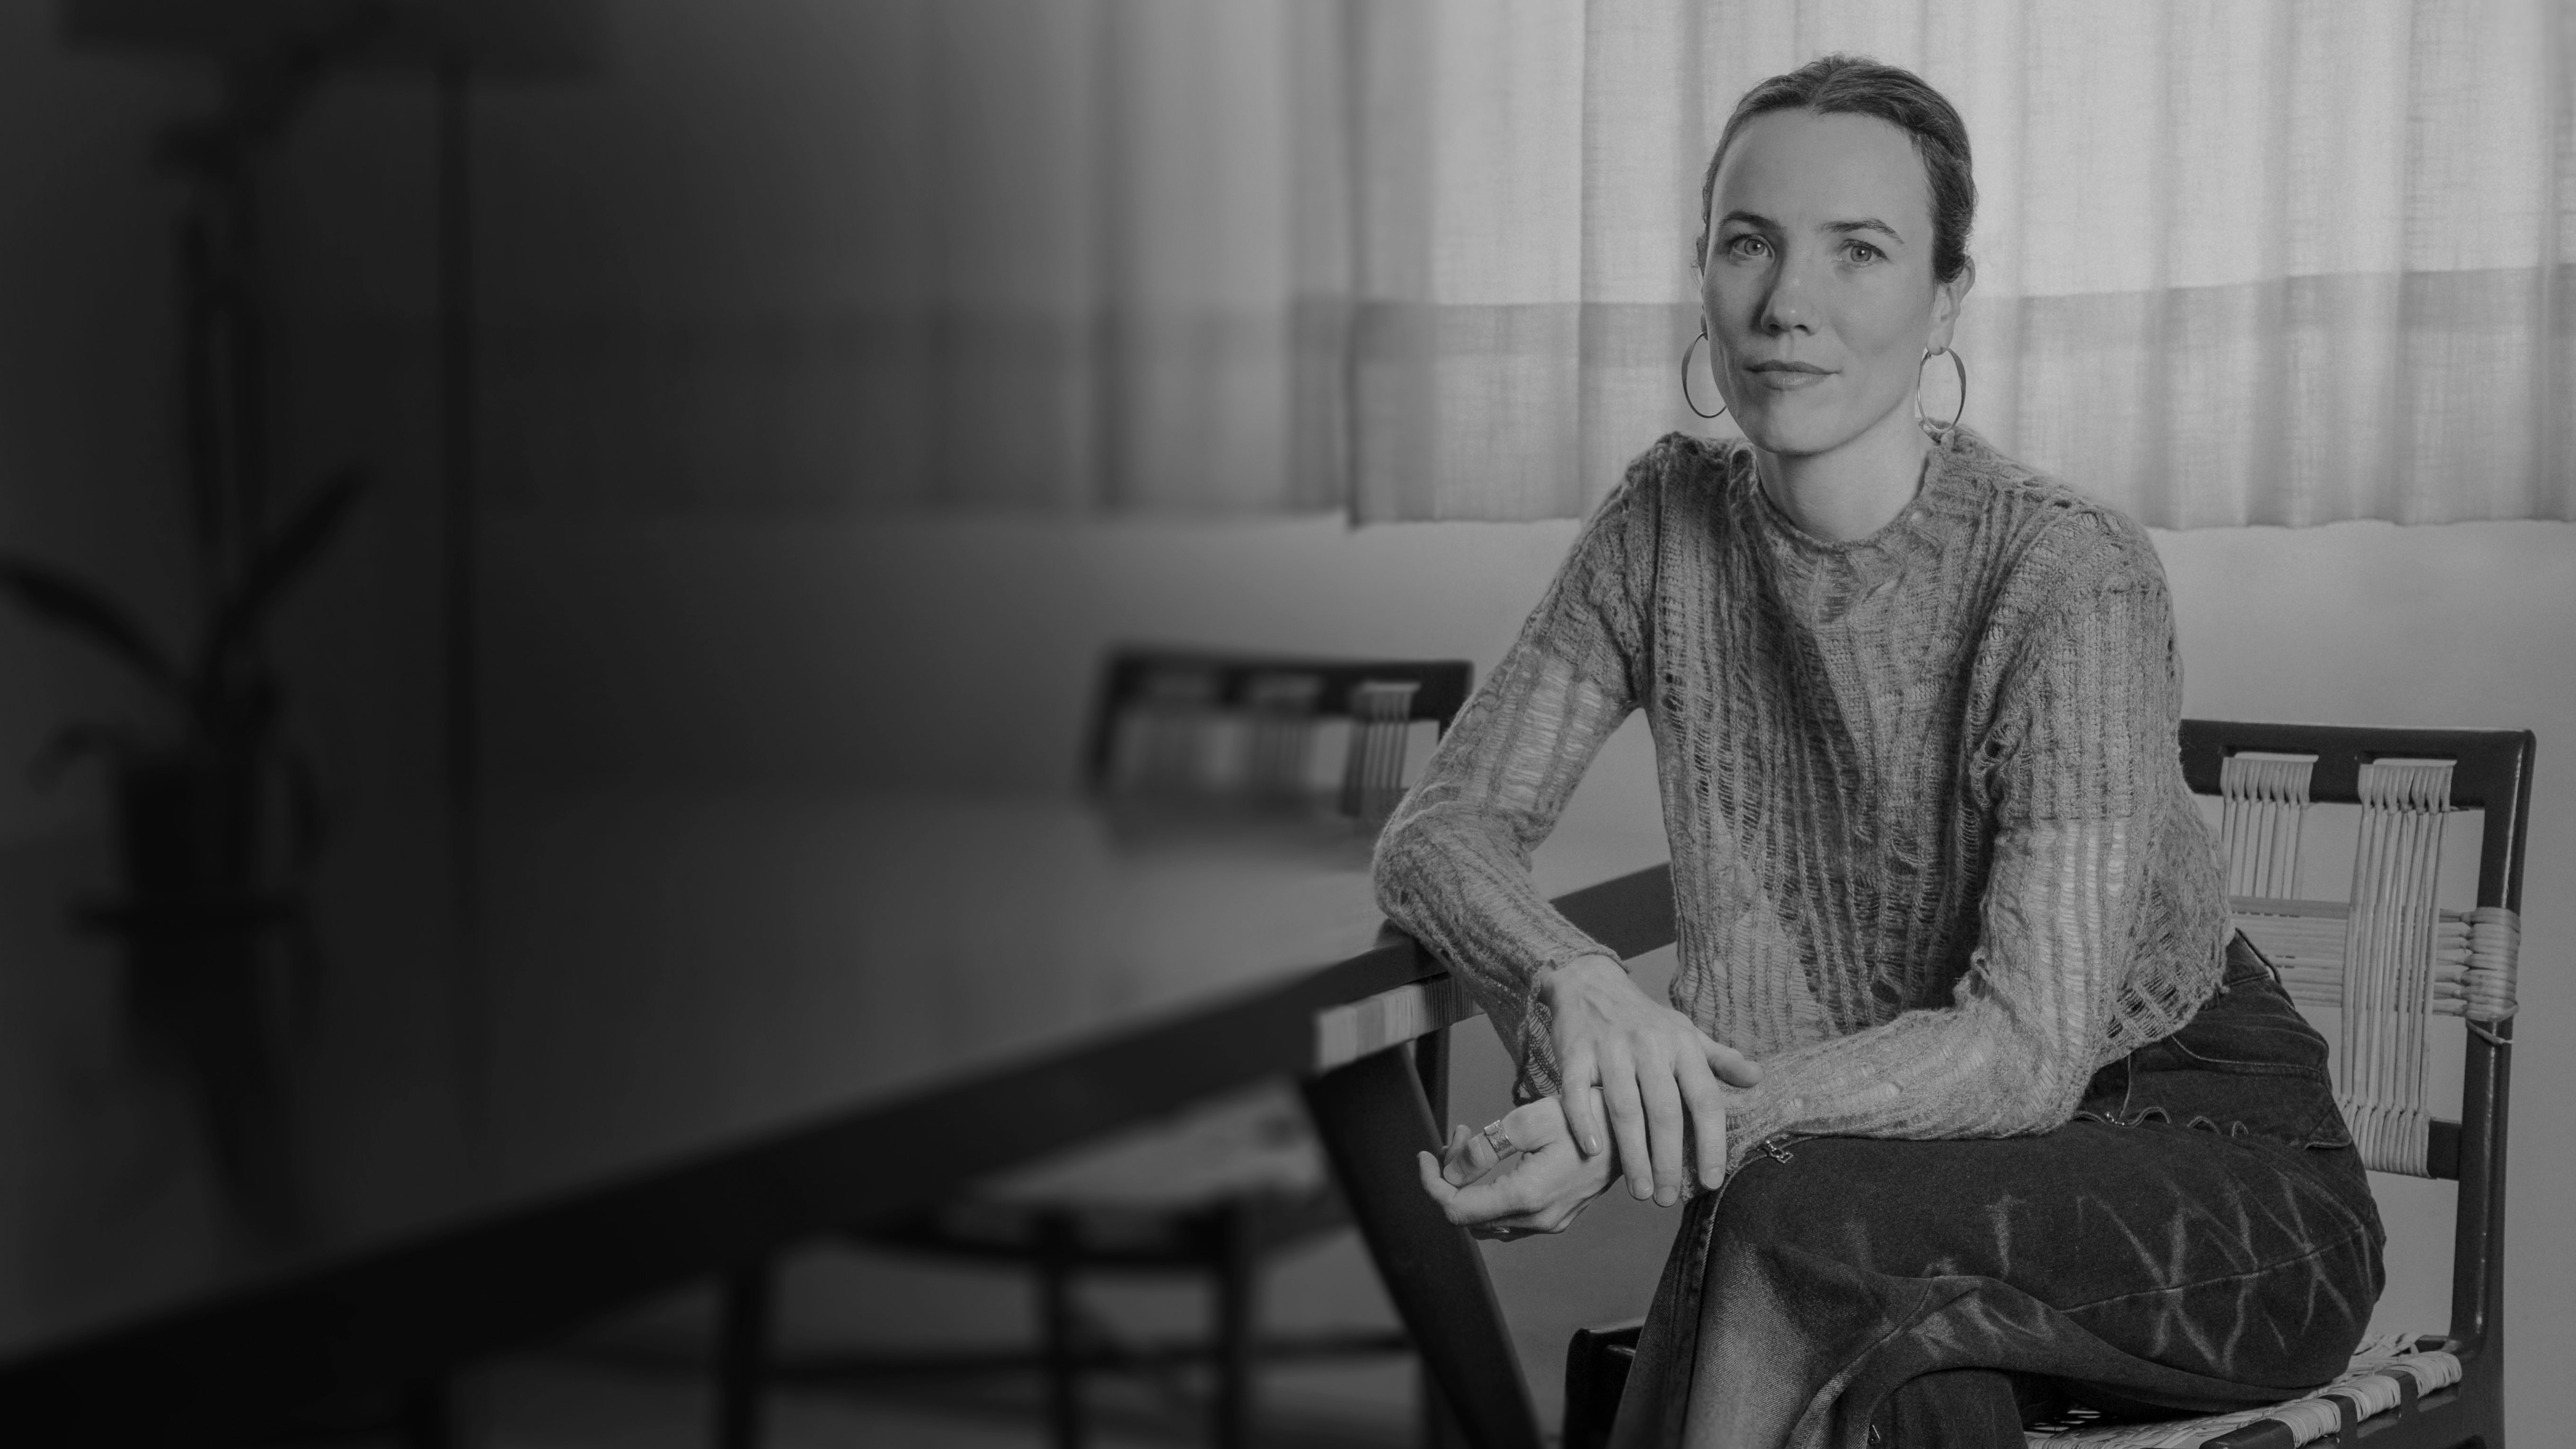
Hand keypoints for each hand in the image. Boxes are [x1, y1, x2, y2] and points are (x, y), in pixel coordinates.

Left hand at [1415, 1092, 1616, 1238]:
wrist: (1631, 1129)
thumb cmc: (1584, 1118)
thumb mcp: (1526, 1121)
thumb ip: (1483, 1151)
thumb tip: (1451, 1175)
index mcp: (1526, 1198)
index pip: (1456, 1210)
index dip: (1431, 1185)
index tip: (1423, 1158)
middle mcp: (1537, 1220)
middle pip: (1468, 1216)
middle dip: (1451, 1178)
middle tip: (1458, 1137)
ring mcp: (1549, 1223)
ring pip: (1487, 1219)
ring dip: (1470, 1185)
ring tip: (1473, 1142)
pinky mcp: (1557, 1217)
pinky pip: (1509, 1216)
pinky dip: (1491, 1191)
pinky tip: (1497, 1161)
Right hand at [1544, 953, 1759, 1204]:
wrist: (1590, 983)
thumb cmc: (1644, 1018)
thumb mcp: (1686, 1032)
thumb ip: (1720, 1058)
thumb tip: (1758, 1078)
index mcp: (1683, 1045)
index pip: (1704, 1100)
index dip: (1711, 1143)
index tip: (1712, 1180)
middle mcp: (1649, 1046)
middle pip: (1664, 1112)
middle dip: (1669, 1160)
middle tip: (1669, 1199)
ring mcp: (1610, 1049)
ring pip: (1625, 1109)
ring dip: (1633, 1155)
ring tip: (1641, 1191)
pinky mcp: (1575, 1052)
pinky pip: (1578, 1092)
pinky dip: (1584, 1122)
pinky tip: (1592, 1152)